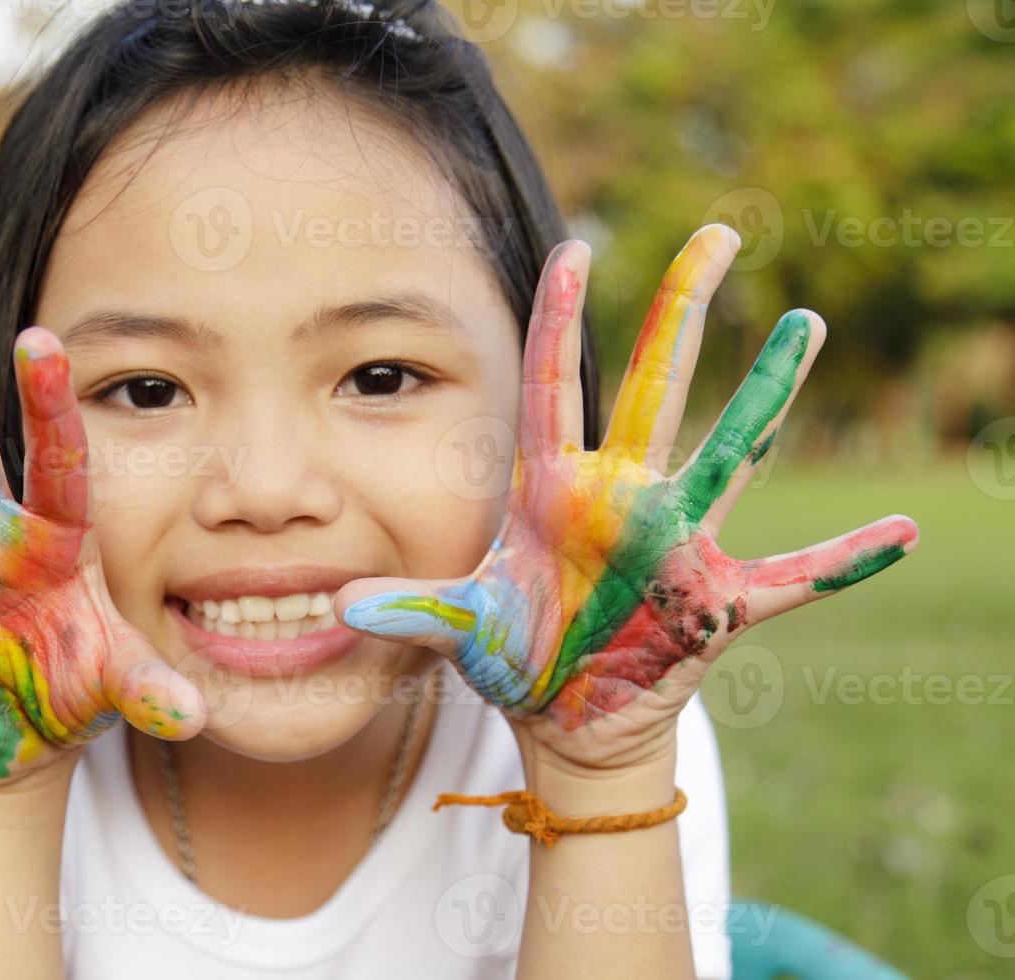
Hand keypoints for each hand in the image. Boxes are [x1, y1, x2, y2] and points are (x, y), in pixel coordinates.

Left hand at [336, 225, 917, 769]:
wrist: (565, 711)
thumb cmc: (514, 653)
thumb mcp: (460, 624)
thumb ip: (409, 609)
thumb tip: (340, 604)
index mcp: (553, 489)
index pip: (554, 382)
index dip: (561, 317)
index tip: (574, 246)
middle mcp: (622, 497)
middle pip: (657, 385)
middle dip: (684, 309)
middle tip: (718, 233)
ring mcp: (676, 541)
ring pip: (733, 451)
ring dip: (768, 393)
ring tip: (805, 325)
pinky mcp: (716, 602)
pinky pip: (795, 579)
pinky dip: (846, 562)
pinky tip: (903, 534)